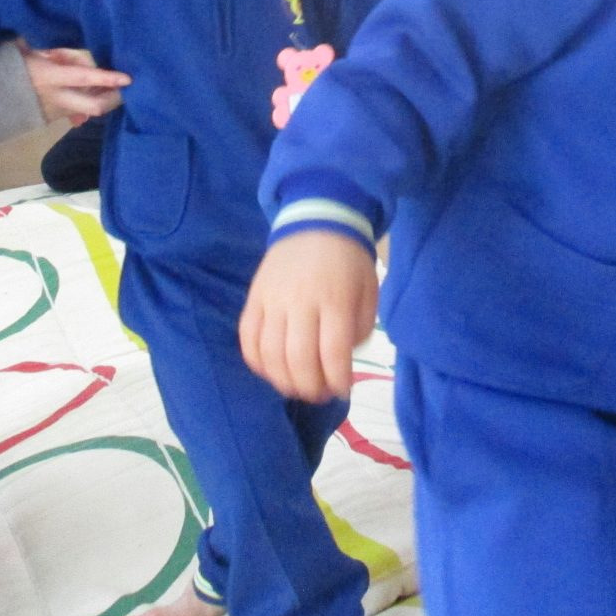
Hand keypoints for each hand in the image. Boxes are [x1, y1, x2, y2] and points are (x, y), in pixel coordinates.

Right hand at [19, 43, 129, 122]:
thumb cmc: (15, 64)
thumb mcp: (36, 51)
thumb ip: (62, 55)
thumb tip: (87, 62)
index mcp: (50, 76)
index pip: (83, 77)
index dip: (106, 78)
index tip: (127, 78)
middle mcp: (57, 97)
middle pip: (94, 105)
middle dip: (113, 99)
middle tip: (126, 88)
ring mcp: (56, 111)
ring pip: (90, 110)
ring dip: (103, 99)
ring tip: (112, 87)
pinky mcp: (54, 119)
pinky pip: (79, 111)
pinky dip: (89, 101)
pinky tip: (93, 91)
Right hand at [240, 230, 379, 401]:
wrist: (318, 220)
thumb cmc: (349, 261)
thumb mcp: (368, 291)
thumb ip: (359, 328)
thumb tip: (340, 361)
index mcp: (335, 299)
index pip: (332, 353)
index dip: (337, 381)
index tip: (343, 390)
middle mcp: (301, 301)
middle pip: (298, 358)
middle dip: (310, 387)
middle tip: (319, 394)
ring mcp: (273, 299)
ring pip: (270, 353)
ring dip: (283, 380)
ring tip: (297, 387)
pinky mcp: (255, 297)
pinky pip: (247, 337)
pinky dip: (257, 362)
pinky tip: (271, 371)